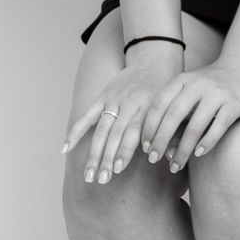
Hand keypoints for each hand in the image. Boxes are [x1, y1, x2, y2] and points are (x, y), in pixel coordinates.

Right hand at [63, 48, 183, 184]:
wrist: (154, 59)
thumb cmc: (167, 90)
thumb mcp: (173, 108)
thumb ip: (171, 132)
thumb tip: (171, 159)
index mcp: (147, 107)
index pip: (133, 131)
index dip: (125, 150)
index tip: (118, 169)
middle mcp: (128, 103)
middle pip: (115, 134)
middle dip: (107, 158)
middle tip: (102, 180)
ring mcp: (113, 100)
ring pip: (101, 129)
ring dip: (94, 153)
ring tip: (89, 175)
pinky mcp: (103, 97)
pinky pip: (87, 116)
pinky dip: (76, 132)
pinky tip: (65, 149)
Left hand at [141, 60, 239, 172]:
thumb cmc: (212, 86)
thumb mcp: (190, 90)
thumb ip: (175, 110)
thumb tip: (159, 144)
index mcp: (182, 80)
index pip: (159, 104)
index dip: (149, 126)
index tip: (144, 147)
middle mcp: (197, 85)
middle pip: (174, 115)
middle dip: (161, 139)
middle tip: (153, 159)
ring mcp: (217, 94)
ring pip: (195, 125)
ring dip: (183, 149)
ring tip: (176, 165)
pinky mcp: (234, 104)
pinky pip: (218, 127)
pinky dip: (207, 142)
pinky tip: (198, 154)